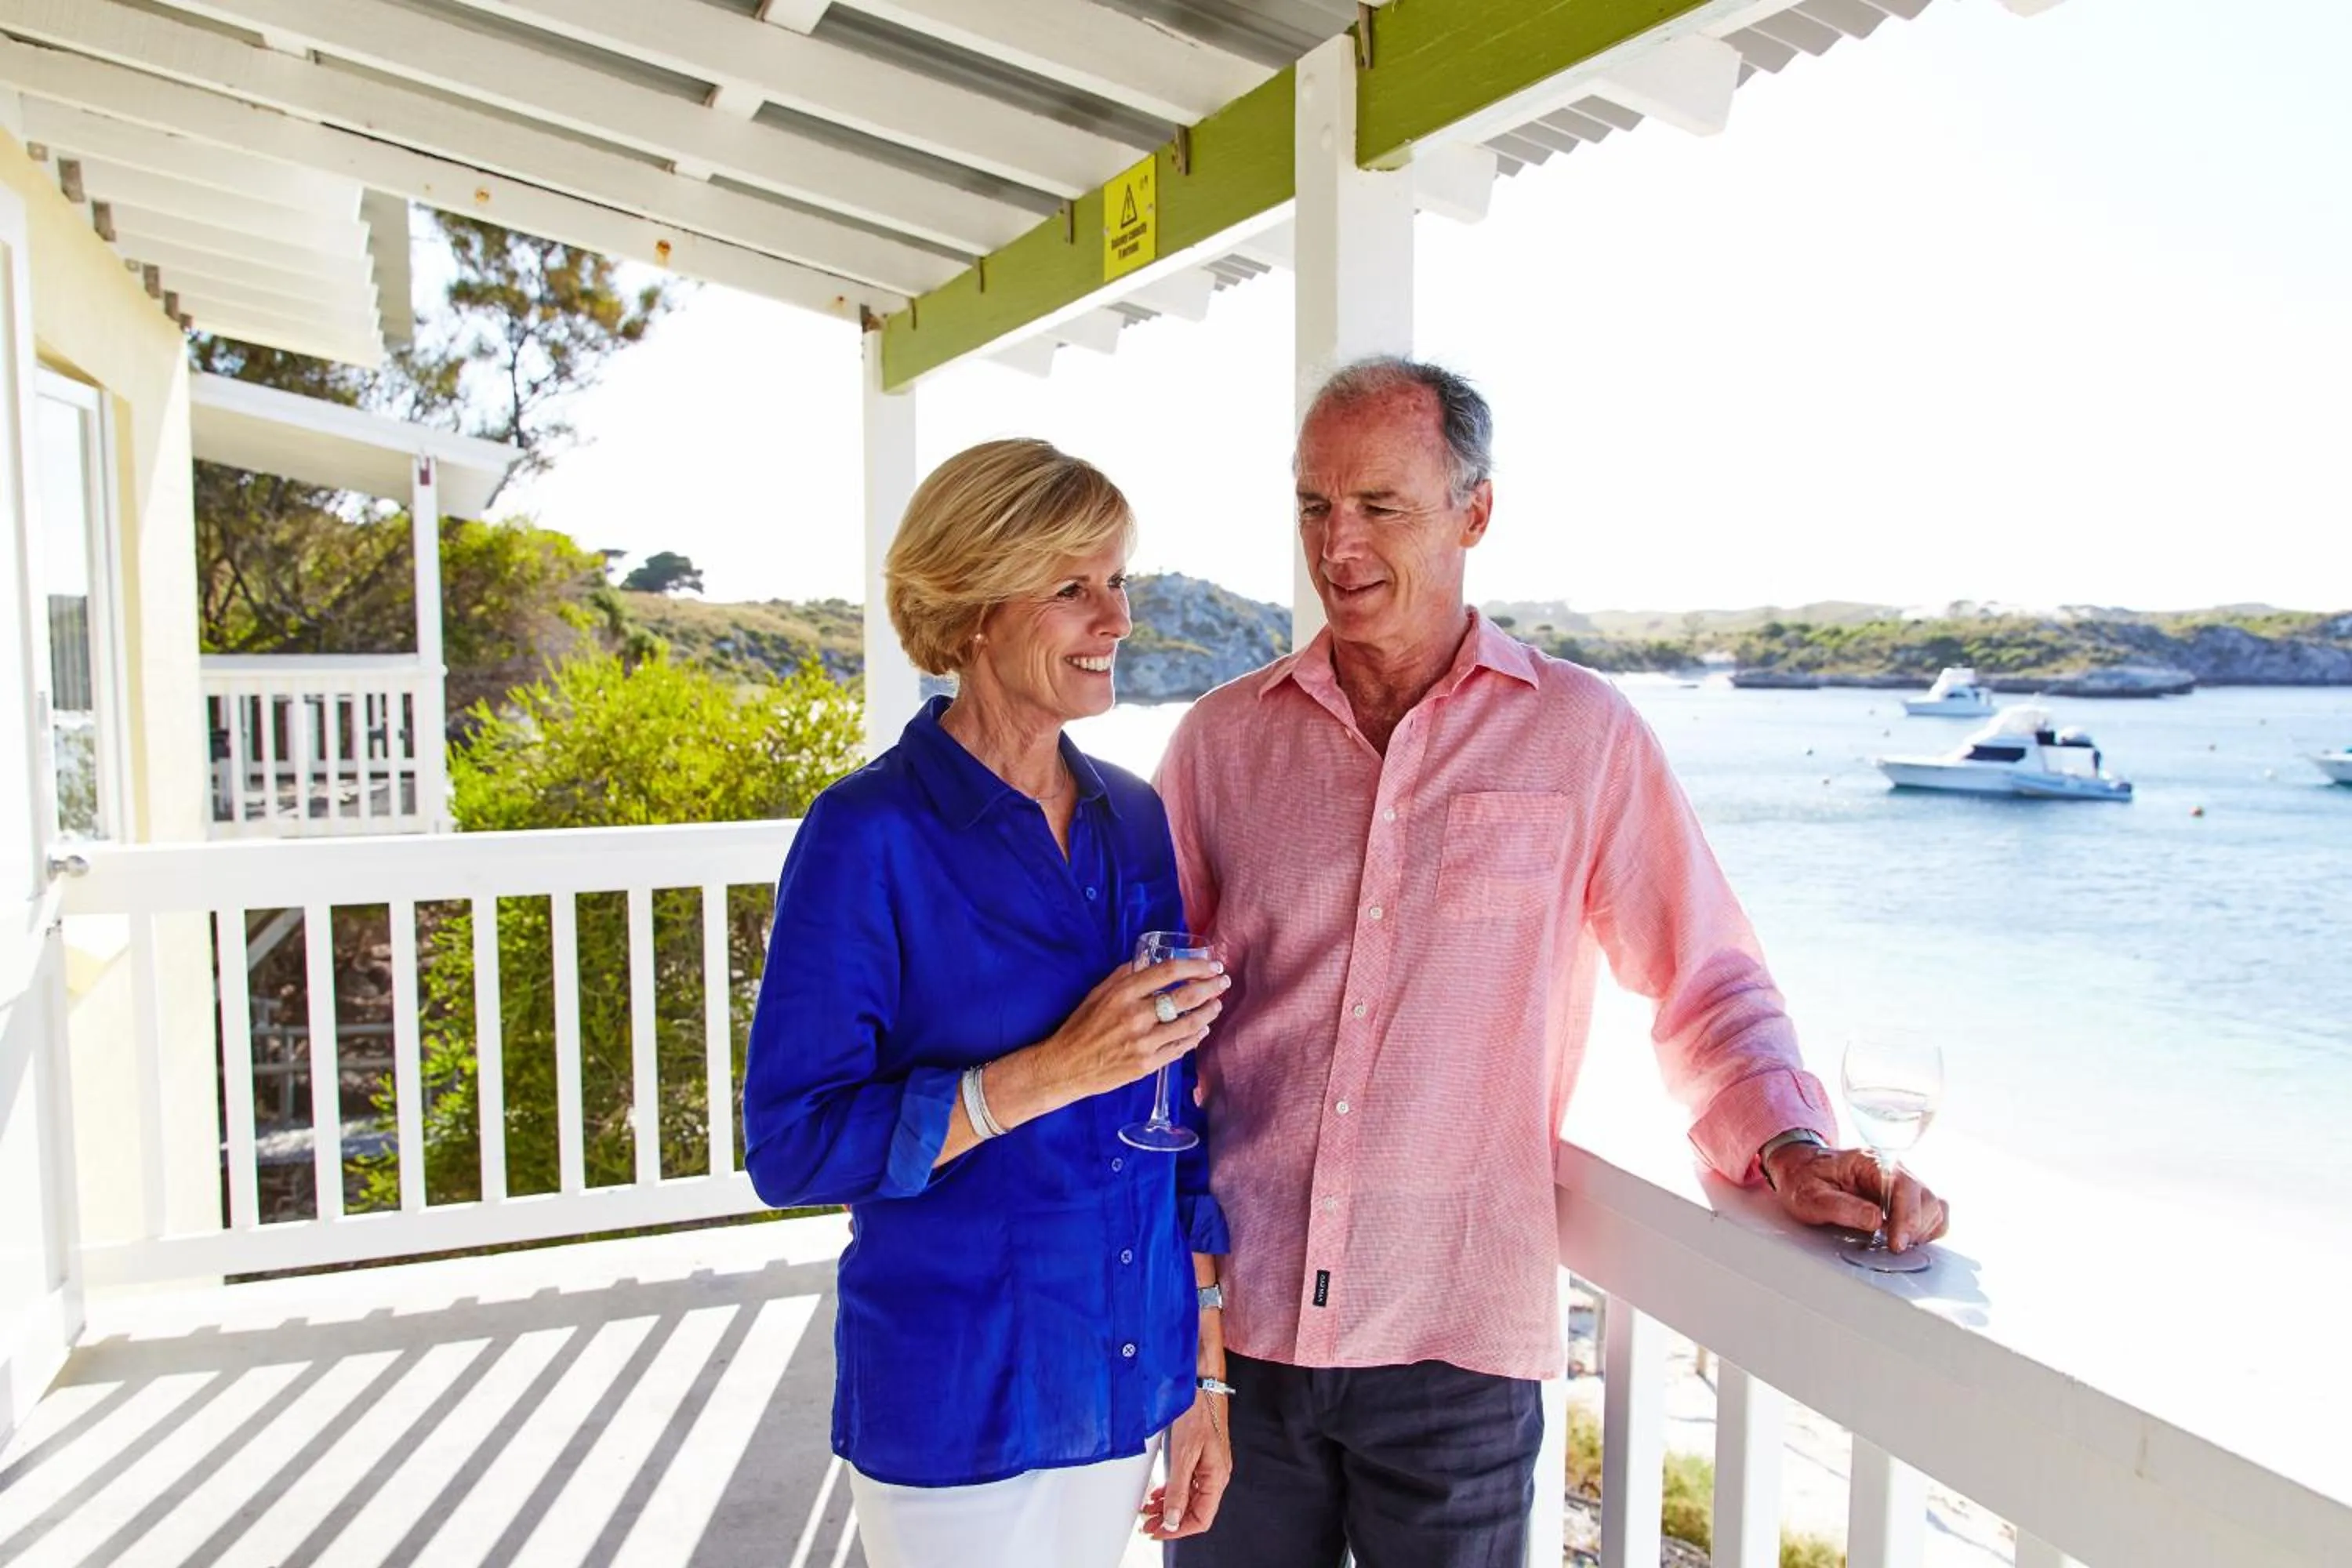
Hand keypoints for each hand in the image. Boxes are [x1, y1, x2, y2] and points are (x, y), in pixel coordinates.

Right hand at [988, 959, 1226, 1126]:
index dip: (1195, 965)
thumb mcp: (1098, 993)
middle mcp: (1137, 1015)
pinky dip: (1196, 1036)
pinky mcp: (1148, 1064)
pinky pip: (1181, 1048)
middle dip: (1211, 986)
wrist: (1066, 1066)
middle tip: (1223, 981)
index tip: (1210, 964)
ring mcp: (1144, 1042)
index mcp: (1123, 993)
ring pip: (1189, 1023)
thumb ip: (1124, 976)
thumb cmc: (1081, 1027)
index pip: (1168, 972)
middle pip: (1186, 995)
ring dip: (1209, 1011)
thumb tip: (1148, 961)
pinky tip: (1203, 1029)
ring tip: (1217, 1004)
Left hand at [1140, 1388, 1231, 1539]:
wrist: (1201, 1385)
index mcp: (1217, 1477)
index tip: (1159, 1531)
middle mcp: (1216, 1475)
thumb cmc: (1198, 1412)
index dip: (1179, 1529)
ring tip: (1149, 1511)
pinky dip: (1172, 1491)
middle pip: (1194, 1510)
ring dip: (1169, 1506)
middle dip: (1170, 1520)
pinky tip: (1158, 1493)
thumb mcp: (1184, 1454)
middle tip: (1148, 1524)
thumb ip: (1178, 1488)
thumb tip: (1173, 1518)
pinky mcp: (1201, 1457)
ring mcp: (1209, 1467)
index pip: (1201, 1518)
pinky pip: (1187, 1483)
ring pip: (1189, 1497)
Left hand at [1764, 1143, 1949, 1252]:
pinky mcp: (1904, 1198)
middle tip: (1892, 1247)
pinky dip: (1927, 1229)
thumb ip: (1841, 1207)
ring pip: (1934, 1206)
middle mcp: (1892, 1168)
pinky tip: (1906, 1238)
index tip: (1896, 1243)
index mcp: (1870, 1161)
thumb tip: (1876, 1220)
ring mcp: (1901, 1183)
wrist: (1800, 1169)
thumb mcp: (1810, 1195)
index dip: (1906, 1217)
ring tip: (1895, 1242)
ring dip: (1922, 1229)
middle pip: (1925, 1197)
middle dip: (1914, 1227)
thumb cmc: (1804, 1179)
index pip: (1903, 1185)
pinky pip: (1932, 1213)